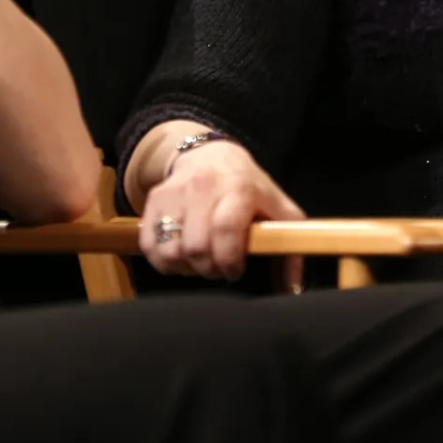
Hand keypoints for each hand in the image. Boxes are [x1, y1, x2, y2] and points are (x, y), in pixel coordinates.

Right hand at [139, 140, 306, 282]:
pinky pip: (149, 244)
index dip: (229, 259)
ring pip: (170, 249)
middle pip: (196, 246)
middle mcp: (203, 187)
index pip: (226, 229)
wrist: (210, 154)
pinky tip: (180, 257)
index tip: (235, 270)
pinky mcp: (154, 199)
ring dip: (185, 267)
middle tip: (218, 269)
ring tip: (199, 263)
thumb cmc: (248, 187)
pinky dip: (162, 261)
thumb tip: (292, 288)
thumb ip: (290, 245)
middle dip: (209, 269)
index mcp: (238, 188)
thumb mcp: (276, 207)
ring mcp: (175, 192)